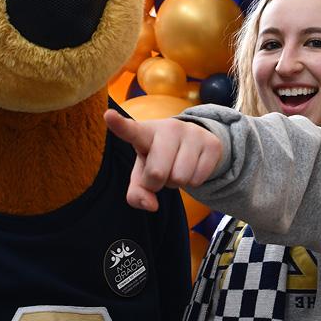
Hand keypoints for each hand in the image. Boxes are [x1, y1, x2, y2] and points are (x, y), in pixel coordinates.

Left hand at [103, 109, 222, 211]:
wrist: (194, 142)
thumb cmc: (158, 158)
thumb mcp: (142, 174)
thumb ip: (136, 193)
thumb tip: (151, 205)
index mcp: (144, 133)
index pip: (130, 130)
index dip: (119, 124)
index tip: (108, 115)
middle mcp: (168, 128)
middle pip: (157, 173)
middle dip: (157, 183)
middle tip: (161, 172)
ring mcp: (192, 133)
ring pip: (180, 178)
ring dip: (177, 182)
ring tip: (176, 167)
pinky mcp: (212, 143)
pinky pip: (198, 179)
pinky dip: (193, 181)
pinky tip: (192, 167)